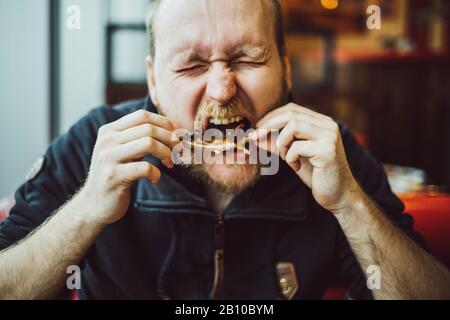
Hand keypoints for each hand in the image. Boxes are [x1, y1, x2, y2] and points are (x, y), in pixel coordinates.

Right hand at [80, 110, 177, 224]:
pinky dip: (156, 173)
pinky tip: (155, 179)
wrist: (93, 205)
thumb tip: (174, 131)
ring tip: (169, 164)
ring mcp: (108, 157)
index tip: (175, 137)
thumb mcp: (124, 152)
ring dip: (166, 153)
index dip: (164, 124)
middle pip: (149, 129)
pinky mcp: (113, 176)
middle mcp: (107, 140)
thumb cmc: (117, 176)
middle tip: (178, 153)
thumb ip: (140, 139)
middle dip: (170, 140)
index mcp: (109, 131)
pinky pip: (145, 167)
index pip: (142, 116)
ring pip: (148, 143)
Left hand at [256, 103, 358, 211]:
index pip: (292, 109)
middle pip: (291, 113)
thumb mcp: (293, 155)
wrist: (338, 195)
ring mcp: (329, 136)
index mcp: (322, 123)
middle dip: (268, 125)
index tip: (257, 129)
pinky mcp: (327, 151)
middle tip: (255, 137)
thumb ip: (278, 144)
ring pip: (293, 125)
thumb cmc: (316, 175)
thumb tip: (255, 136)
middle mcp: (328, 125)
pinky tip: (297, 167)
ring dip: (281, 142)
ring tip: (285, 157)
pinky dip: (290, 158)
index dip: (271, 116)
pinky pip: (297, 147)